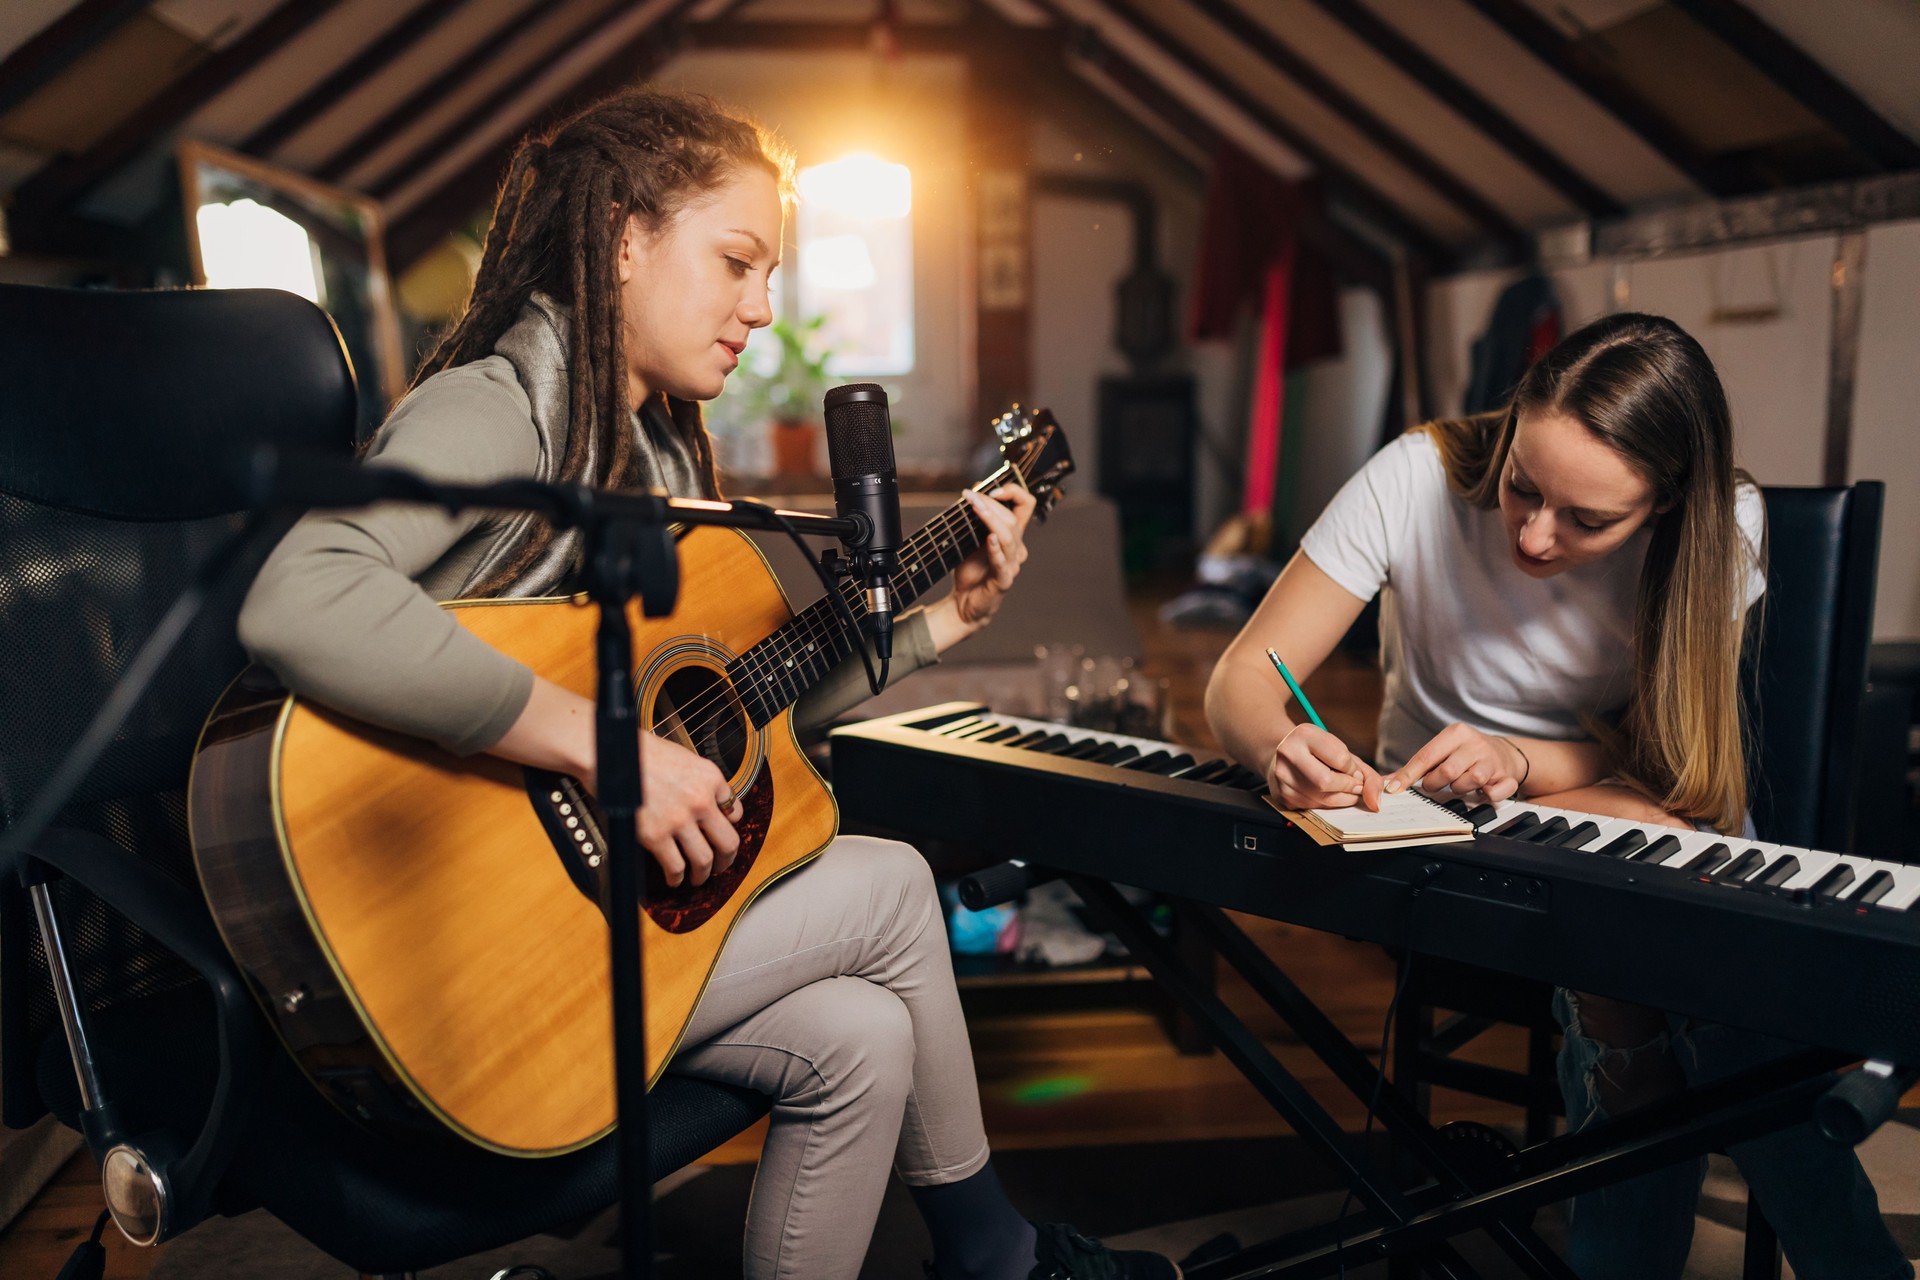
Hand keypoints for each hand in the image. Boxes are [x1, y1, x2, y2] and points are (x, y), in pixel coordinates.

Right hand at [585, 735, 742, 887]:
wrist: (611, 753)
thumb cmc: (641, 752)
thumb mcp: (684, 758)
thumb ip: (700, 781)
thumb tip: (710, 802)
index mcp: (710, 777)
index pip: (735, 811)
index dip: (729, 826)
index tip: (720, 834)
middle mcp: (700, 800)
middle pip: (728, 841)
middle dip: (727, 859)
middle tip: (721, 865)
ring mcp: (678, 819)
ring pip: (704, 859)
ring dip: (703, 874)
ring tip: (698, 878)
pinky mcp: (656, 835)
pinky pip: (675, 866)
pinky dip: (677, 878)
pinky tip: (674, 879)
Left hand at [949, 485, 1034, 632]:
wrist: (963, 603)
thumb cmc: (969, 571)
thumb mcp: (970, 539)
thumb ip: (976, 518)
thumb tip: (974, 489)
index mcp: (1013, 535)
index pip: (1026, 505)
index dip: (1013, 492)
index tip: (992, 489)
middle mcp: (1016, 549)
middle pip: (1013, 519)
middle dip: (991, 504)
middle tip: (970, 495)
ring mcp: (1011, 565)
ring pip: (1009, 537)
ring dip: (990, 519)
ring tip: (974, 507)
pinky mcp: (1003, 581)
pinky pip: (1002, 563)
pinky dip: (996, 549)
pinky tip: (989, 539)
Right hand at [1269, 723, 1383, 810]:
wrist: (1287, 756)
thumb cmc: (1320, 754)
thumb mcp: (1343, 753)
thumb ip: (1368, 775)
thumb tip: (1375, 803)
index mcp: (1305, 734)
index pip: (1340, 758)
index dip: (1353, 769)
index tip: (1352, 769)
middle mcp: (1288, 752)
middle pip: (1326, 781)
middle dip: (1348, 787)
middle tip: (1354, 786)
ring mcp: (1282, 775)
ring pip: (1321, 798)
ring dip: (1341, 799)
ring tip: (1343, 790)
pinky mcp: (1281, 794)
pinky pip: (1313, 807)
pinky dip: (1327, 804)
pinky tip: (1326, 794)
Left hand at [1385, 723, 1527, 802]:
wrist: (1505, 754)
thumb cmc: (1465, 754)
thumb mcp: (1443, 751)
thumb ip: (1416, 766)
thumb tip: (1386, 782)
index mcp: (1455, 733)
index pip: (1426, 756)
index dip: (1408, 775)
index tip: (1394, 788)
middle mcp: (1474, 744)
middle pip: (1446, 771)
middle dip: (1435, 783)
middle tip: (1436, 784)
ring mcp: (1492, 759)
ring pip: (1468, 782)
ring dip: (1460, 789)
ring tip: (1461, 783)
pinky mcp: (1506, 776)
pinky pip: (1494, 792)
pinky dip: (1487, 795)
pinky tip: (1484, 790)